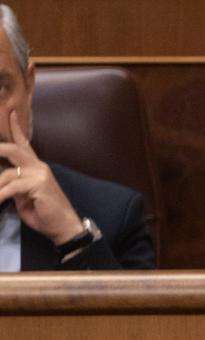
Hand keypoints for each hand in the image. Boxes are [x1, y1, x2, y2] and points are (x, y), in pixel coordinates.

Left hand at [0, 110, 83, 244]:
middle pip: (13, 149)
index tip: (8, 112)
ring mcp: (40, 174)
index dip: (15, 128)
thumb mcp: (23, 197)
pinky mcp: (39, 184)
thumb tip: (1, 181)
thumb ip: (14, 185)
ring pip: (7, 173)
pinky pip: (12, 186)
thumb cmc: (44, 214)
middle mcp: (39, 167)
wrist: (64, 227)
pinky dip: (1, 195)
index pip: (23, 144)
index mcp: (36, 168)